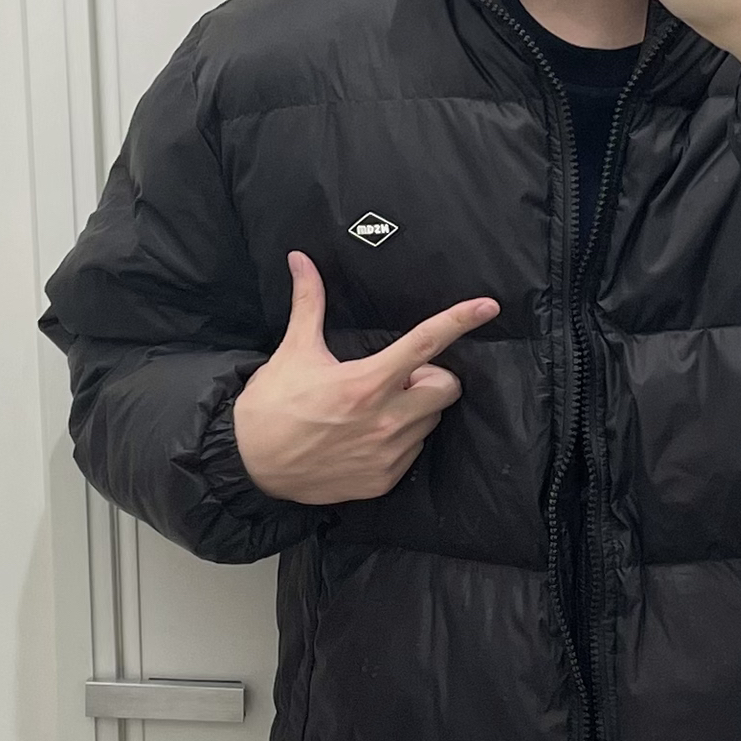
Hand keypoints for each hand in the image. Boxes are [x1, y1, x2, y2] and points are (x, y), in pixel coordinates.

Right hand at [233, 252, 499, 504]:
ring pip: (431, 421)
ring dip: (416, 409)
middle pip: (447, 388)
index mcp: (366, 382)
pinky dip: (401, 440)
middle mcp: (385, 421)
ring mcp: (388, 455)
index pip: (426, 344)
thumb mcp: (293, 351)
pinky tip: (369, 436)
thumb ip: (309, 304)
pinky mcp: (384, 481)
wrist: (253, 466)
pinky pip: (414, 452)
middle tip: (400, 378)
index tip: (487, 307)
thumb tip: (301, 259)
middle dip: (432, 378)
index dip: (461, 320)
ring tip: (377, 408)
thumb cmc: (273, 406)